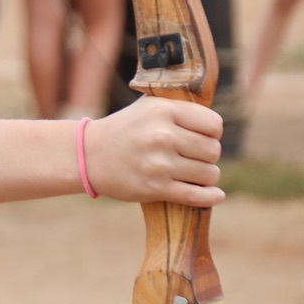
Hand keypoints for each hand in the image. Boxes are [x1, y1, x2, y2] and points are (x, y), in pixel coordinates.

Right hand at [83, 96, 223, 206]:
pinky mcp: (154, 188)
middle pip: (213, 151)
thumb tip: (216, 123)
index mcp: (162, 111)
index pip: (214, 125)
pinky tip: (215, 195)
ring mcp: (158, 164)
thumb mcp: (148, 107)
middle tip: (193, 157)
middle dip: (207, 156)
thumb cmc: (124, 130)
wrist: (87, 155)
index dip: (212, 133)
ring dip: (205, 176)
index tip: (201, 137)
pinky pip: (197, 196)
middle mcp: (161, 135)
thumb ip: (180, 109)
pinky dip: (210, 197)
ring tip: (192, 173)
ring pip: (209, 174)